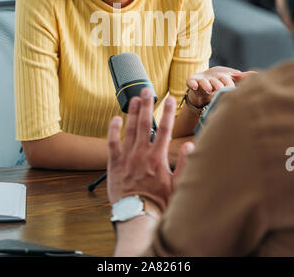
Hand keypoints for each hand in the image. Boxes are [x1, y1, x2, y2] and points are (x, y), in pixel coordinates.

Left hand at [107, 88, 193, 211]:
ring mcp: (127, 157)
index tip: (169, 99)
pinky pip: (112, 143)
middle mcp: (142, 154)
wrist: (137, 215)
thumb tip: (191, 145)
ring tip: (135, 99)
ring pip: (130, 130)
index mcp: (158, 158)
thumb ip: (184, 164)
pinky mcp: (114, 163)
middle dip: (147, 105)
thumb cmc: (158, 202)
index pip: (165, 129)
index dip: (167, 112)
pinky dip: (114, 130)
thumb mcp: (177, 185)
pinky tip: (116, 119)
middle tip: (147, 91)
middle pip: (146, 124)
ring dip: (133, 113)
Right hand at [186, 66, 256, 106]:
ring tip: (209, 89)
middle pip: (217, 81)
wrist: (203, 82)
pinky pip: (191, 81)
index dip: (229, 83)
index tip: (231, 88)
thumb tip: (258, 74)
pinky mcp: (193, 81)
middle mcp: (213, 78)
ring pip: (204, 82)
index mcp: (224, 78)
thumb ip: (243, 78)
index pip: (228, 80)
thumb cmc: (220, 80)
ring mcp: (203, 80)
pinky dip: (192, 83)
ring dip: (206, 85)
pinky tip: (194, 86)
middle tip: (220, 88)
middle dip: (218, 84)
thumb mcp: (231, 79)